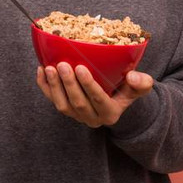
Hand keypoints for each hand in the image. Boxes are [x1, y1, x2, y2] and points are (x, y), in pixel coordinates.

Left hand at [36, 62, 153, 127]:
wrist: (115, 99)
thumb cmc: (127, 89)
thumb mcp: (139, 87)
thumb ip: (141, 83)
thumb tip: (132, 76)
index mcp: (110, 113)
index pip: (98, 100)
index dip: (89, 85)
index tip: (81, 68)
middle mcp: (92, 118)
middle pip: (77, 103)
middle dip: (68, 84)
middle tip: (63, 64)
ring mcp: (77, 116)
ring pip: (62, 105)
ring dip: (54, 86)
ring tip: (50, 68)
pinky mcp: (66, 109)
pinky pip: (51, 100)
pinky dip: (44, 86)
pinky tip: (41, 70)